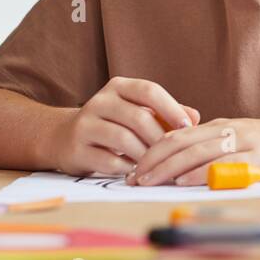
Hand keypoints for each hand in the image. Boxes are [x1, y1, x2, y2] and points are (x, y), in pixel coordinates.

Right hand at [45, 77, 200, 176]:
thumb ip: (166, 113)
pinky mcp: (76, 149)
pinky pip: (108, 160)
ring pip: (123, 139)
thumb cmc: (113, 124)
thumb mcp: (137, 111)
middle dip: (160, 138)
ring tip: (157, 164)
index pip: (149, 90)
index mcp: (118, 87)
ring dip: (145, 155)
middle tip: (175, 153)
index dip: (171, 108)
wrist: (64, 138)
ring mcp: (85, 124)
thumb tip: (195, 118)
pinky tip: (137, 172)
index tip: (188, 126)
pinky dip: (127, 168)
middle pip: (138, 117)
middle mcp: (99, 101)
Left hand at [129, 116, 259, 185]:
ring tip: (146, 180)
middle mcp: (230, 130)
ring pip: (196, 151)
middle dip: (151, 159)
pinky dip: (199, 172)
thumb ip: (222, 149)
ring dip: (167, 167)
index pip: (178, 134)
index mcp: (224, 126)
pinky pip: (224, 163)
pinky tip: (182, 181)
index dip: (152, 149)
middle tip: (129, 177)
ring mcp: (246, 142)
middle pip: (181, 141)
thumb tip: (190, 168)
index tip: (133, 167)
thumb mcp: (248, 141)